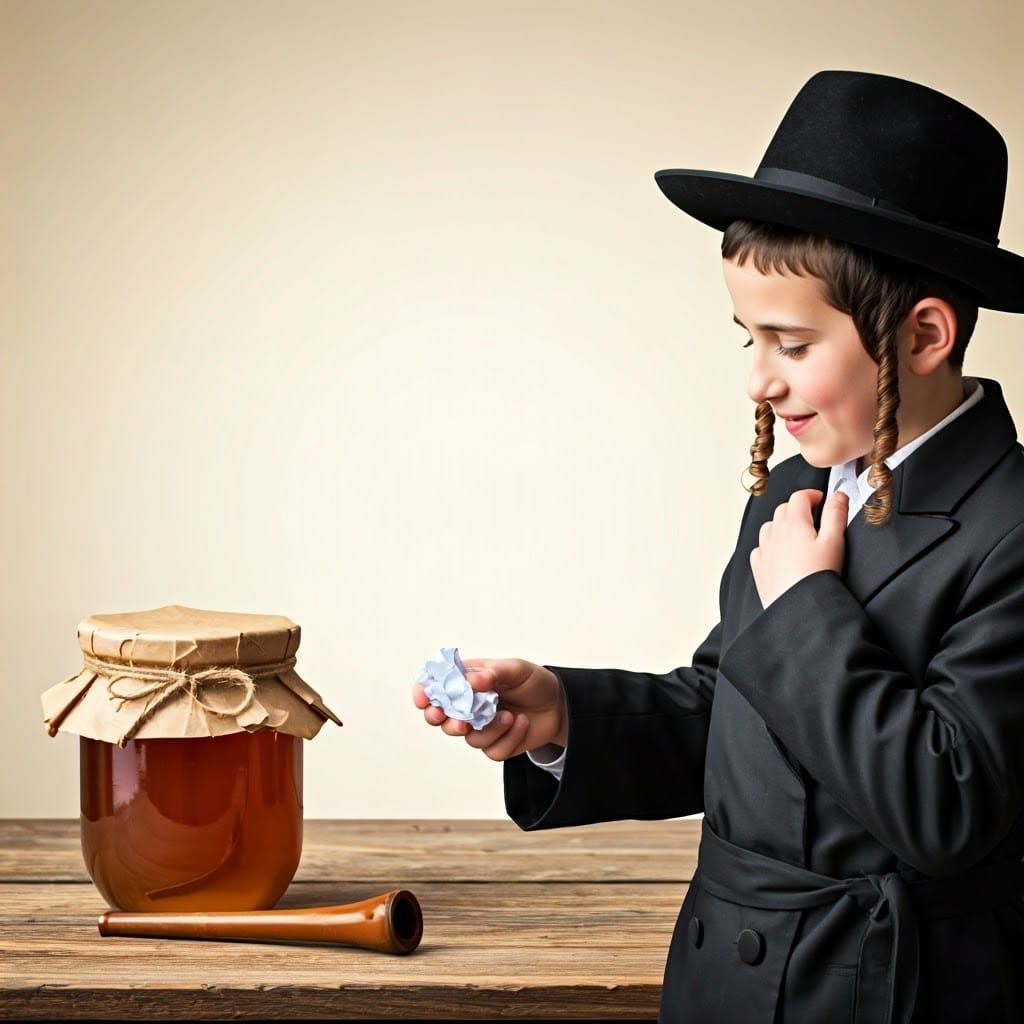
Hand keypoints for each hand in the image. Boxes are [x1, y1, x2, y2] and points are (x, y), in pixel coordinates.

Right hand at [411, 657, 567, 760]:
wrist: (558, 704)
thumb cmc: (531, 681)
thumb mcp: (515, 668)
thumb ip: (493, 673)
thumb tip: (472, 681)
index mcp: (465, 682)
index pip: (435, 688)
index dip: (424, 693)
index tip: (424, 698)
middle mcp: (467, 706)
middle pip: (441, 720)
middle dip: (446, 721)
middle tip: (460, 722)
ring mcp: (480, 727)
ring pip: (469, 738)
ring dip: (490, 728)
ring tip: (510, 714)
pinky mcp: (495, 745)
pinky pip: (492, 751)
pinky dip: (509, 737)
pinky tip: (521, 723)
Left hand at [750, 488, 848, 608]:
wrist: (797, 608)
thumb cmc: (817, 578)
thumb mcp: (834, 541)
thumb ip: (836, 515)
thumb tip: (839, 496)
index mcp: (793, 524)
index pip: (799, 497)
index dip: (811, 495)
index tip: (821, 499)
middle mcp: (774, 534)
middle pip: (783, 510)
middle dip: (798, 509)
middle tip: (813, 516)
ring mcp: (764, 551)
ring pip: (769, 527)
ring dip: (782, 525)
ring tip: (797, 534)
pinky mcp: (759, 568)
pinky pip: (760, 548)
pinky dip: (770, 545)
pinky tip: (780, 553)